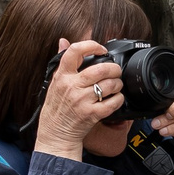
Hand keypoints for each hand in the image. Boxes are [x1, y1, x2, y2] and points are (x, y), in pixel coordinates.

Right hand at [34, 38, 123, 158]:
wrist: (55, 133)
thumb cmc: (56, 108)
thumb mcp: (54, 82)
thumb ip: (61, 61)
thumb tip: (63, 41)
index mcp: (62, 76)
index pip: (75, 51)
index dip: (91, 45)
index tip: (101, 49)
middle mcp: (72, 87)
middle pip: (100, 69)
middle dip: (113, 68)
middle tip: (115, 71)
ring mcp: (82, 101)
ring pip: (109, 85)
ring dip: (118, 83)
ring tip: (117, 85)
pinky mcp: (92, 114)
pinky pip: (113, 102)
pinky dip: (119, 99)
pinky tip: (116, 98)